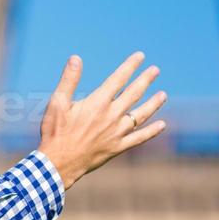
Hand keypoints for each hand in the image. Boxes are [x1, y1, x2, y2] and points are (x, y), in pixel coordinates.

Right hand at [37, 52, 166, 189]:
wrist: (58, 163)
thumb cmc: (55, 132)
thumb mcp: (57, 103)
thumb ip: (69, 80)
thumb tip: (76, 58)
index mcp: (97, 103)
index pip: (118, 79)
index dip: (130, 66)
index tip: (140, 56)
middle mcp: (111, 116)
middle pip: (133, 94)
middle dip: (145, 80)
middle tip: (155, 70)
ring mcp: (117, 133)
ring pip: (141, 115)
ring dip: (153, 103)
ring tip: (163, 95)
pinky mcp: (118, 147)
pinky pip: (139, 138)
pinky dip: (152, 131)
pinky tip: (162, 125)